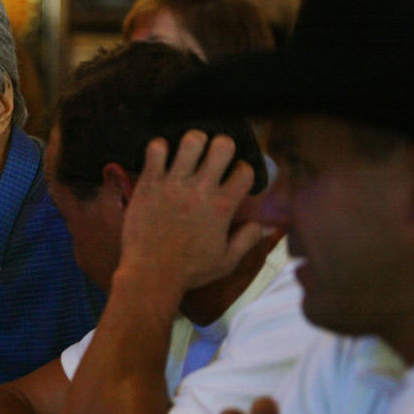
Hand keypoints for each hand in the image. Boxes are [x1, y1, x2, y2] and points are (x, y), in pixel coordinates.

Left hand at [119, 130, 262, 296]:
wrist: (151, 274)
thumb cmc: (189, 270)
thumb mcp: (226, 261)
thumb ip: (247, 240)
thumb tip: (263, 225)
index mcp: (222, 206)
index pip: (245, 170)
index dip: (243, 170)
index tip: (234, 177)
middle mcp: (200, 190)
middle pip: (222, 145)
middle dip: (222, 146)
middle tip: (214, 157)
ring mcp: (174, 184)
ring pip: (191, 140)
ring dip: (193, 142)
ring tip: (189, 153)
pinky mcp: (149, 183)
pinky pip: (156, 148)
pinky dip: (160, 147)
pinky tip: (162, 158)